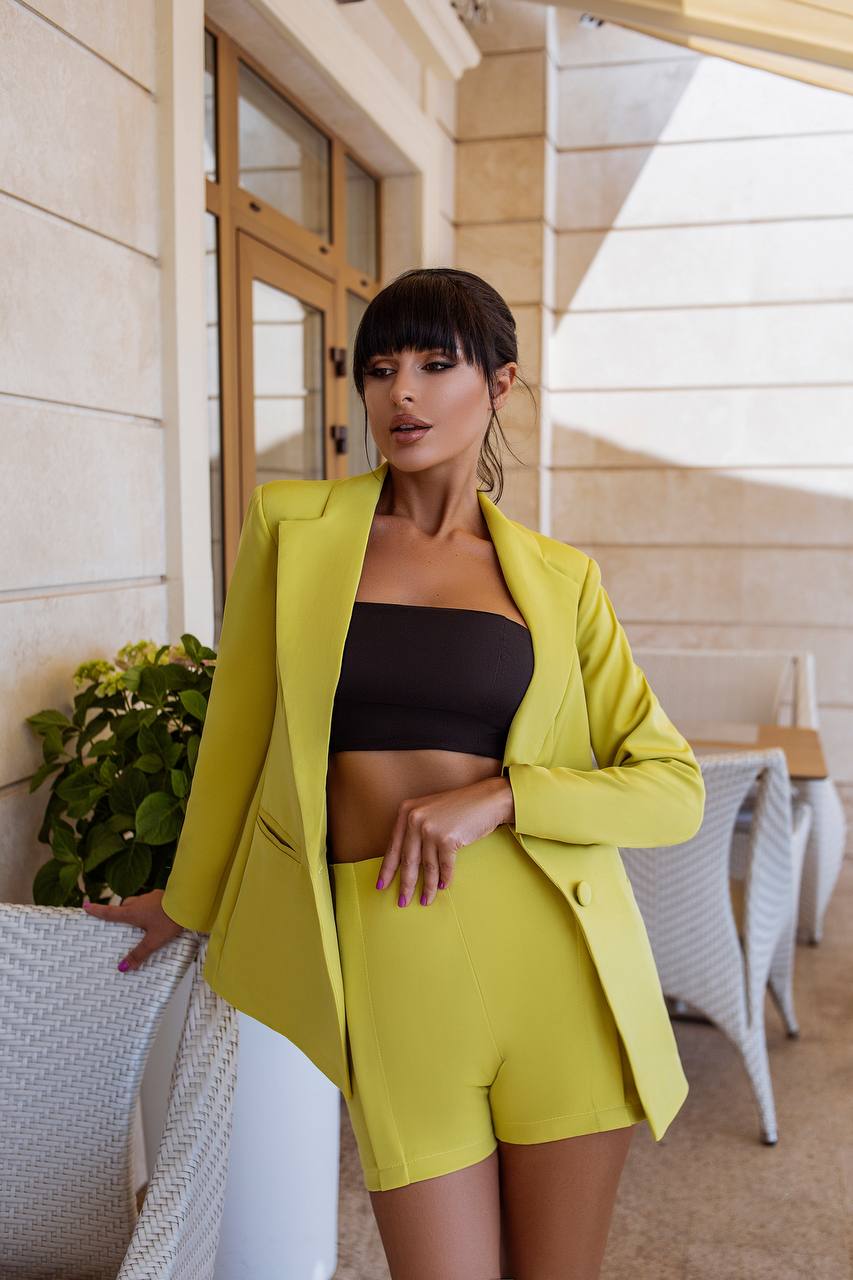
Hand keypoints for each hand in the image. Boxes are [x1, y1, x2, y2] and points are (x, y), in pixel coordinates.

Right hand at [82, 888, 185, 971]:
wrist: (188, 902)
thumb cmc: (170, 919)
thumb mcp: (154, 940)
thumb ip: (139, 953)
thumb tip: (122, 968)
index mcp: (133, 912)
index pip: (110, 912)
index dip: (97, 911)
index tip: (86, 906)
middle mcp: (140, 902)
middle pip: (124, 906)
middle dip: (120, 912)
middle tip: (119, 920)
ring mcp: (152, 897)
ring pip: (138, 902)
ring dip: (135, 909)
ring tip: (140, 921)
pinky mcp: (163, 896)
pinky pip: (150, 902)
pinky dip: (149, 907)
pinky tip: (157, 915)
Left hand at [376, 776, 513, 908]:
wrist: (486, 800)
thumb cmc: (459, 807)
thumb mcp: (429, 812)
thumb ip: (414, 831)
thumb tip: (405, 863)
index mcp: (406, 811)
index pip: (393, 847)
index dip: (387, 869)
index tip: (381, 885)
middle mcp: (415, 819)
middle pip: (407, 860)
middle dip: (405, 884)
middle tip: (402, 902)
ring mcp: (431, 829)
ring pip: (427, 866)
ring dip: (427, 886)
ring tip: (425, 900)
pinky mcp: (447, 839)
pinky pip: (444, 866)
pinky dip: (444, 878)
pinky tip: (442, 887)